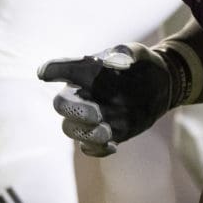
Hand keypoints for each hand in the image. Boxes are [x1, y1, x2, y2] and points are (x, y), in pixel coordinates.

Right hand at [39, 45, 175, 156]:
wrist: (158, 85)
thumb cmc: (140, 64)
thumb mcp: (136, 53)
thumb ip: (124, 53)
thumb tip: (113, 61)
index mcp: (84, 72)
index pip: (61, 69)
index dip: (51, 71)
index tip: (44, 74)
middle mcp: (82, 95)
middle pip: (62, 105)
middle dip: (75, 111)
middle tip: (96, 113)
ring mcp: (91, 117)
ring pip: (72, 129)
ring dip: (85, 133)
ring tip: (106, 132)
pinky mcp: (104, 135)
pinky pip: (90, 148)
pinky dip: (97, 149)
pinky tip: (113, 146)